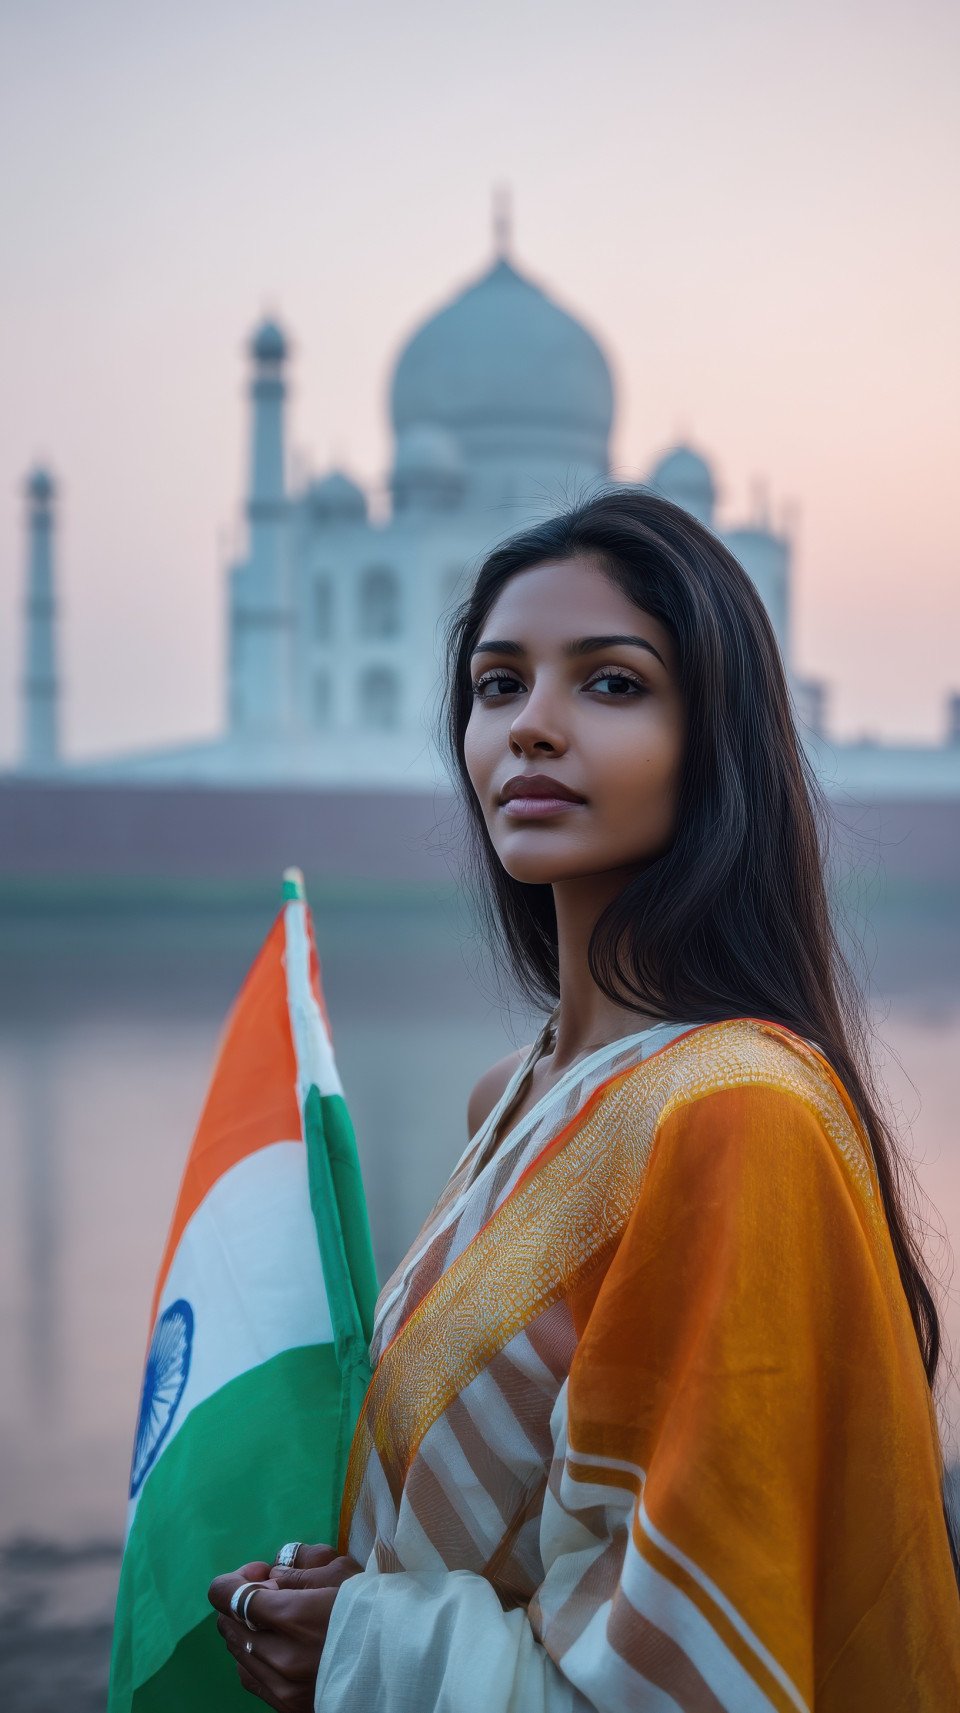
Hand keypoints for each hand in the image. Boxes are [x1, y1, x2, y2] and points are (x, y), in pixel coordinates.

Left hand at [208, 1546, 362, 1709]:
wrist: (405, 1663)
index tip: (259, 1572)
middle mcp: (281, 1657)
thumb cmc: (375, 1610)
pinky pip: (251, 1679)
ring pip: (237, 1653)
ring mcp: (282, 1688)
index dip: (234, 1580)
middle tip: (270, 1592)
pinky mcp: (287, 1708)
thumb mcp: (342, 1574)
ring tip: (275, 1622)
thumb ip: (298, 1571)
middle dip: (241, 1602)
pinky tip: (277, 1646)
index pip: (229, 1596)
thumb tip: (269, 1579)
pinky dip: (254, 1658)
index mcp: (294, 1618)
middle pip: (228, 1624)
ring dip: (246, 1630)